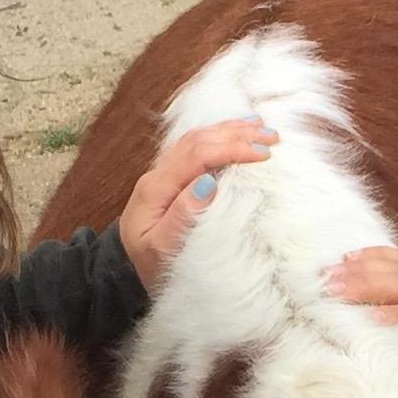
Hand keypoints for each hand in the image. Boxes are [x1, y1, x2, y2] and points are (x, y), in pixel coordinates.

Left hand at [119, 118, 280, 294]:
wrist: (125, 269)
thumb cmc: (148, 265)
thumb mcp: (161, 248)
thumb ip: (183, 216)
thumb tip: (208, 183)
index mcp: (155, 188)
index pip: (197, 155)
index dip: (232, 149)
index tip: (263, 155)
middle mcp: (158, 173)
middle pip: (198, 140)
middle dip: (237, 135)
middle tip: (272, 138)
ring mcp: (163, 172)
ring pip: (196, 138)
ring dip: (230, 130)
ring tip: (262, 127)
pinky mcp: (171, 177)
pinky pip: (195, 146)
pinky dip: (219, 136)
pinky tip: (238, 131)